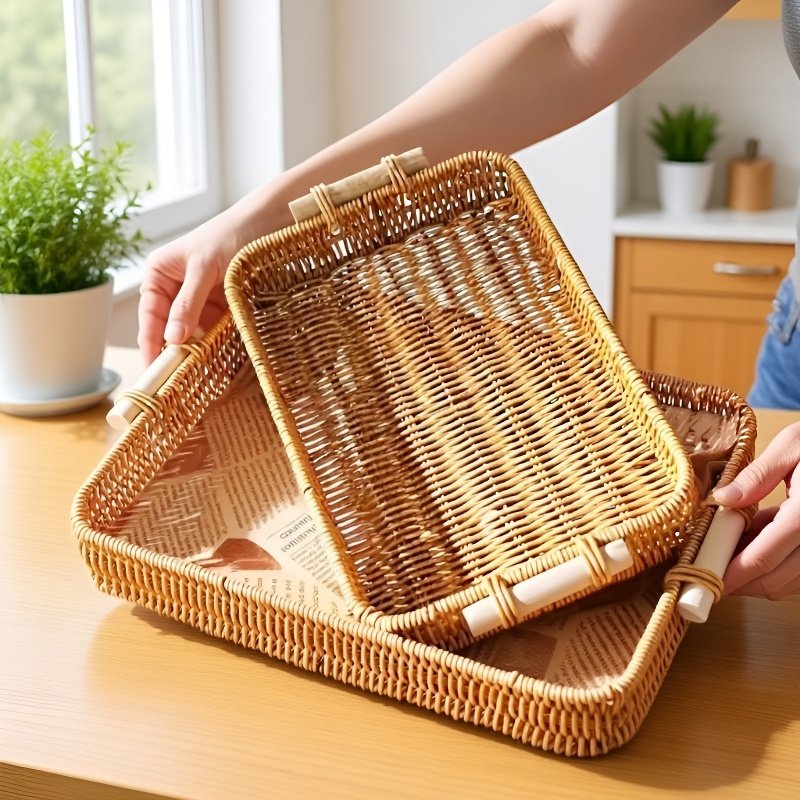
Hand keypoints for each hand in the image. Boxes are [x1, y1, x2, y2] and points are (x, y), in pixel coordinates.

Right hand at [137, 213, 239, 363]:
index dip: (150, 341)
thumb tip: (172, 337)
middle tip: (178, 378)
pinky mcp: (222, 308)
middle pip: (170, 328)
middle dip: (176, 351)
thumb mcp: (205, 268)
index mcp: (160, 274)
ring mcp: (200, 300)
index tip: (153, 367)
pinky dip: (219, 345)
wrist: (269, 224)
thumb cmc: (231, 234)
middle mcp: (176, 289)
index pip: (150, 314)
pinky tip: (222, 361)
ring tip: (202, 373)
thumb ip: (188, 302)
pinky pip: (216, 332)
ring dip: (200, 351)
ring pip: (194, 334)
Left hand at [713, 422, 799, 598]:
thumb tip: (722, 498)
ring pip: (790, 581)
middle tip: (709, 567)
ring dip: (757, 574)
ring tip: (729, 549)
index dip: (732, 573)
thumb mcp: (792, 446)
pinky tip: (756, 538)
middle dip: (740, 581)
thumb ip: (756, 476)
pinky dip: (776, 562)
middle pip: (776, 580)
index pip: (763, 557)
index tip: (705, 576)